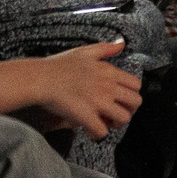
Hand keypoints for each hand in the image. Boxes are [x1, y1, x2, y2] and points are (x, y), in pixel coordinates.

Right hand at [19, 42, 141, 138]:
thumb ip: (106, 48)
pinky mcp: (87, 116)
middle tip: (115, 114)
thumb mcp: (84, 51)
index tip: (120, 99)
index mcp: (108, 71)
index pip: (136, 85)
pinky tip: (89, 129)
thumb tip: (122, 44)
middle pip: (136, 103)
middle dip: (129, 110)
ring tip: (104, 122)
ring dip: (115, 124)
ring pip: (123, 119)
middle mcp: (107, 87)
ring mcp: (98, 102)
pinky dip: (97, 134)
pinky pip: (102, 132)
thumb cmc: (58, 65)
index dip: (131, 94)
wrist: (40, 78)